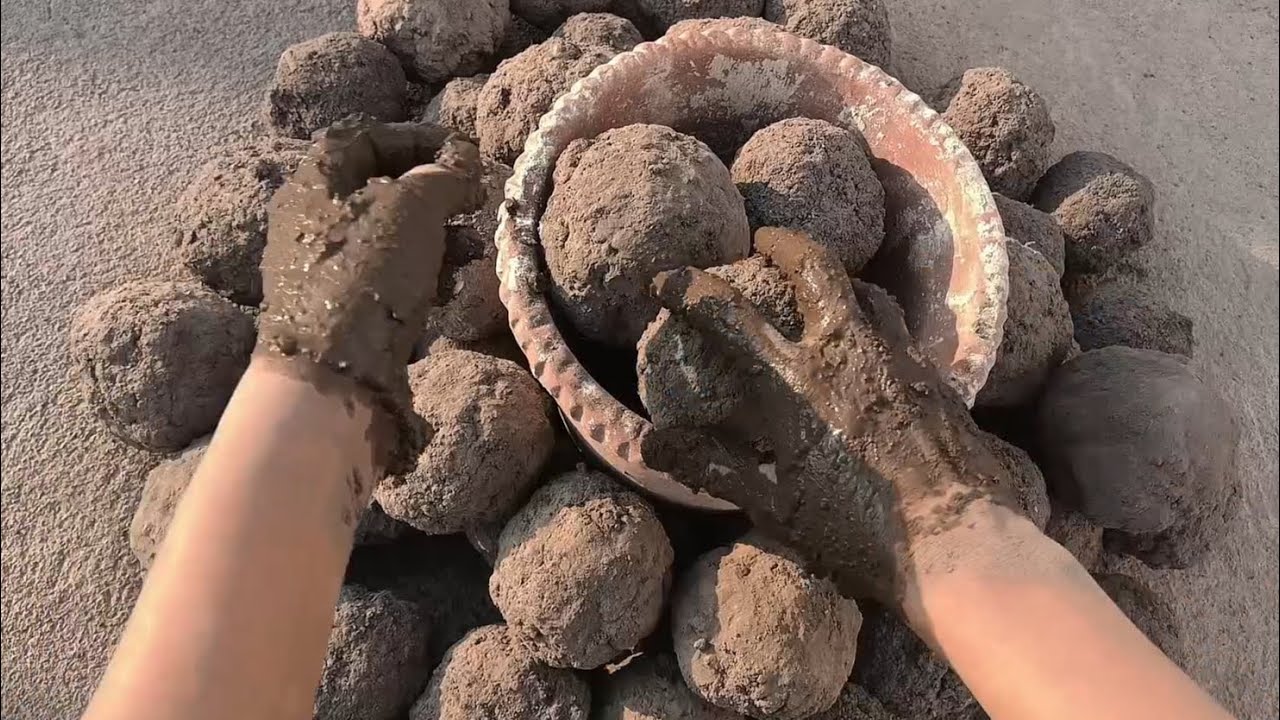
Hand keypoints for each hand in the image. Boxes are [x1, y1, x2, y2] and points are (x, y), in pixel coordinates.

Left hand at [257, 117, 481, 472]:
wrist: (334, 374)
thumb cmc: (367, 275)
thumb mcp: (412, 209)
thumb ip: (441, 177)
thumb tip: (460, 167)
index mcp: (313, 185)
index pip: (361, 140)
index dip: (413, 137)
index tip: (459, 150)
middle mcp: (311, 223)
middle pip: (379, 191)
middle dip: (433, 193)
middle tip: (472, 201)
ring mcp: (324, 271)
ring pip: (390, 237)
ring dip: (437, 236)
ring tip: (474, 248)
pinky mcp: (342, 313)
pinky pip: (388, 278)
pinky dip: (423, 274)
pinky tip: (451, 287)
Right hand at [641, 228, 1017, 602]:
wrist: (959, 545)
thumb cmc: (857, 533)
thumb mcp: (774, 508)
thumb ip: (714, 468)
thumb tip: (652, 445)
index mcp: (795, 383)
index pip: (728, 315)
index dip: (690, 288)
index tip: (664, 279)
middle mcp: (847, 351)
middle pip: (815, 265)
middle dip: (783, 242)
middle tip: (765, 240)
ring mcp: (899, 358)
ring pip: (866, 292)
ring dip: (838, 281)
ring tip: (823, 291)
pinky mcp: (938, 377)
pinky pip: (901, 332)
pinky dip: (875, 326)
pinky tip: (873, 353)